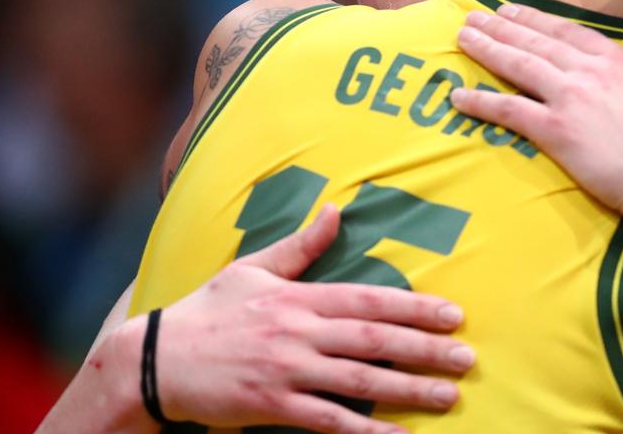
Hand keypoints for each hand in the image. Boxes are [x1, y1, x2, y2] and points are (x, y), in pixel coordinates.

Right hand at [131, 204, 472, 433]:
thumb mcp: (252, 268)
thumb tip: (336, 210)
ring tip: (448, 396)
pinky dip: (367, 432)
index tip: (452, 314)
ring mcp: (287, 371)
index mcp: (298, 297)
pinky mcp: (273, 406)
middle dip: (424, 349)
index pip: (367, 299)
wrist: (157, 359)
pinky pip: (329, 421)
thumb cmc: (208, 310)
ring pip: (359, 382)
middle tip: (466, 357)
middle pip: (373, 340)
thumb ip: (300, 246)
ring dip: (408, 390)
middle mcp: (298, 333)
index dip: (413, 306)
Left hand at [450, 4, 622, 219]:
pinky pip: (508, 111)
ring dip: (486, 49)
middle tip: (473, 17)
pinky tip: (457, 97)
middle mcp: (587, 71)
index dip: (535, 19)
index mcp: (618, 59)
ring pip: (517, 65)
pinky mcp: (554, 131)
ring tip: (462, 37)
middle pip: (535, 42)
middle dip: (501, 26)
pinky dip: (480, 102)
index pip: (567, 32)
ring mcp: (568, 99)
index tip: (512, 10)